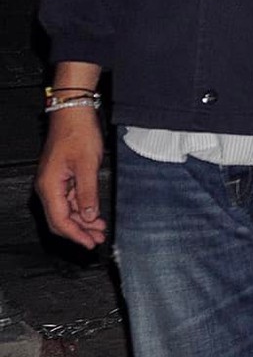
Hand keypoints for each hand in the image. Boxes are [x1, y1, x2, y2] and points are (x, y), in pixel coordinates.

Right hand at [37, 107, 106, 248]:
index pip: (60, 220)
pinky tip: (94, 214)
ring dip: (82, 222)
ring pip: (65, 211)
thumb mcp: (87, 164)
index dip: (76, 235)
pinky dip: (82, 209)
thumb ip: (88, 192)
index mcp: (49, 187)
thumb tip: (89, 216)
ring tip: (100, 229)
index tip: (90, 243)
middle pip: (60, 220)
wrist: (73, 113)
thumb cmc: (78, 133)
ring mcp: (53, 183)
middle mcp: (47, 188)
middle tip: (98, 240)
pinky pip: (69, 200)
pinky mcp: (61, 178)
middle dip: (79, 232)